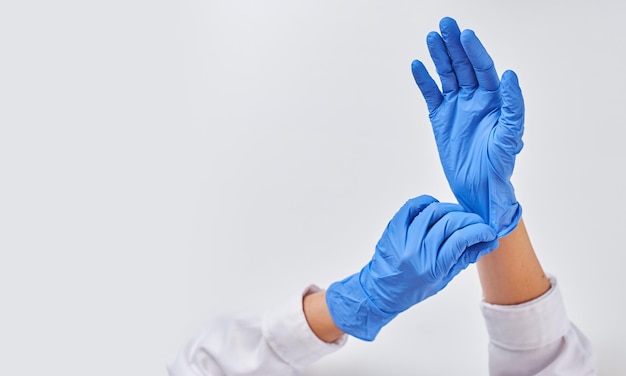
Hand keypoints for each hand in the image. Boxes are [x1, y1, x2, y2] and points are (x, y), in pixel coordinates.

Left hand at [325, 195, 497, 340]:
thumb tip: (488, 242)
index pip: (461, 239)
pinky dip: (426, 202)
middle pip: (450, 222)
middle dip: (469, 219)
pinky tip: (435, 206)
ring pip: (433, 211)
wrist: (381, 291)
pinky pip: (411, 206)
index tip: (488, 231)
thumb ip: (464, 258)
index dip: (480, 231)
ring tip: (458, 214)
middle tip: (476, 221)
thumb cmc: (414, 288)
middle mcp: (417, 251)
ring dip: (451, 209)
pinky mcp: (393, 229)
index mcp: (433, 267)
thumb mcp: (443, 279)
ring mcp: (404, 239)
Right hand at [411, 17, 524, 236]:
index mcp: (495, 99)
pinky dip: (424, 80)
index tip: (465, 36)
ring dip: (438, 55)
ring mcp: (456, 106)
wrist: (479, 188)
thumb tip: (510, 75)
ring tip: (431, 37)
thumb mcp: (511, 135)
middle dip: (454, 44)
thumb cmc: (499, 165)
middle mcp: (476, 98)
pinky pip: (430, 94)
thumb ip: (513, 105)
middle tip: (445, 23)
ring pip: (446, 75)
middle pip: (463, 65)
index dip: (475, 51)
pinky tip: (417, 65)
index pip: (484, 68)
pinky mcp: (440, 118)